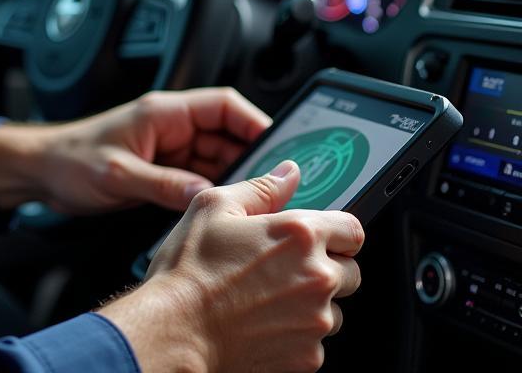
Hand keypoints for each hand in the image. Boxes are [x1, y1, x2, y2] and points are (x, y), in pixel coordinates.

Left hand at [0, 88, 269, 213]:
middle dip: (253, 158)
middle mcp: (170, 128)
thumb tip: (205, 196)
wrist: (39, 171)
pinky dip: (214, 194)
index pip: (223, 106)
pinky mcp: (162, 173)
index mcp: (163, 112)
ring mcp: (168, 151)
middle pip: (227, 135)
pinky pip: (200, 180)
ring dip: (236, 180)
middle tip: (277, 187)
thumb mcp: (117, 174)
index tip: (281, 147)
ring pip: (217, 160)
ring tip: (256, 204)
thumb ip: (162, 184)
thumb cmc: (68, 158)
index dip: (255, 122)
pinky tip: (225, 212)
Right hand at [99, 162, 364, 372]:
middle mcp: (317, 278)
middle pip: (350, 271)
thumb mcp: (214, 207)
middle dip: (325, 267)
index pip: (353, 229)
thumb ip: (261, 188)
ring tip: (267, 297)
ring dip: (311, 303)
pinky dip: (296, 334)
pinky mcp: (307, 358)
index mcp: (300, 235)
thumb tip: (289, 174)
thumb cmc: (190, 270)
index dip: (336, 231)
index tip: (322, 237)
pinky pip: (315, 342)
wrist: (176, 330)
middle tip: (284, 267)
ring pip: (333, 310)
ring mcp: (315, 322)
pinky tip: (262, 322)